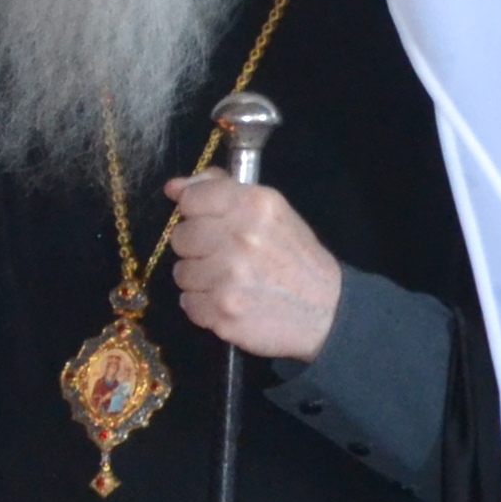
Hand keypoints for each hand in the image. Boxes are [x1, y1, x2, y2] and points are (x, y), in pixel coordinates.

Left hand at [165, 175, 343, 361]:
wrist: (327, 311)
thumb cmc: (294, 257)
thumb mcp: (270, 211)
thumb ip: (221, 190)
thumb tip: (173, 188)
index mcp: (253, 205)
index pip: (191, 199)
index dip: (195, 212)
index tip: (210, 223)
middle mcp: (239, 238)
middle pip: (181, 237)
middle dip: (198, 247)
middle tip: (225, 256)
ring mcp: (229, 278)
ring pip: (181, 272)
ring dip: (200, 278)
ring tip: (230, 281)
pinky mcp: (222, 313)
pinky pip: (188, 303)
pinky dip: (203, 305)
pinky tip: (229, 301)